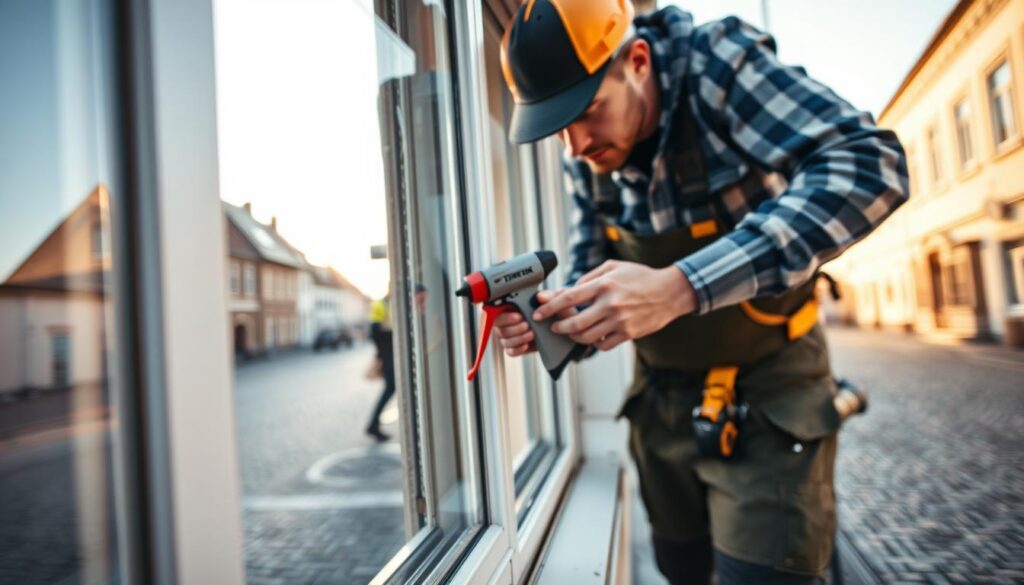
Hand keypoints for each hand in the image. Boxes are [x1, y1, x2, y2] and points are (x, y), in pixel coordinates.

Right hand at [494, 289, 576, 356]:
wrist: (562, 327)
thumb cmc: (554, 310)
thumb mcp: (554, 302)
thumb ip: (548, 298)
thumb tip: (540, 296)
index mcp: (512, 308)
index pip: (498, 313)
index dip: (506, 317)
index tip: (519, 316)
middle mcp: (508, 322)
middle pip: (500, 328)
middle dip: (514, 328)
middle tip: (527, 325)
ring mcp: (511, 336)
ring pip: (505, 341)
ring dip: (518, 338)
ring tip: (532, 334)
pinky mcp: (516, 347)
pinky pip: (510, 351)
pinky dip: (517, 349)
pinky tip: (527, 345)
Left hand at [531, 260, 696, 350]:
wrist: (669, 292)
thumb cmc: (639, 277)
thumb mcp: (613, 267)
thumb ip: (588, 278)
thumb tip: (566, 291)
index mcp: (604, 285)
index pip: (568, 298)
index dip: (549, 307)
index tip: (539, 312)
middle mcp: (610, 304)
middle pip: (574, 323)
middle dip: (558, 328)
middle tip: (554, 327)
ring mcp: (619, 321)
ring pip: (586, 337)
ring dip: (573, 337)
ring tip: (570, 332)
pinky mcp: (628, 334)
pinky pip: (603, 345)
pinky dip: (594, 343)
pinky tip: (592, 336)